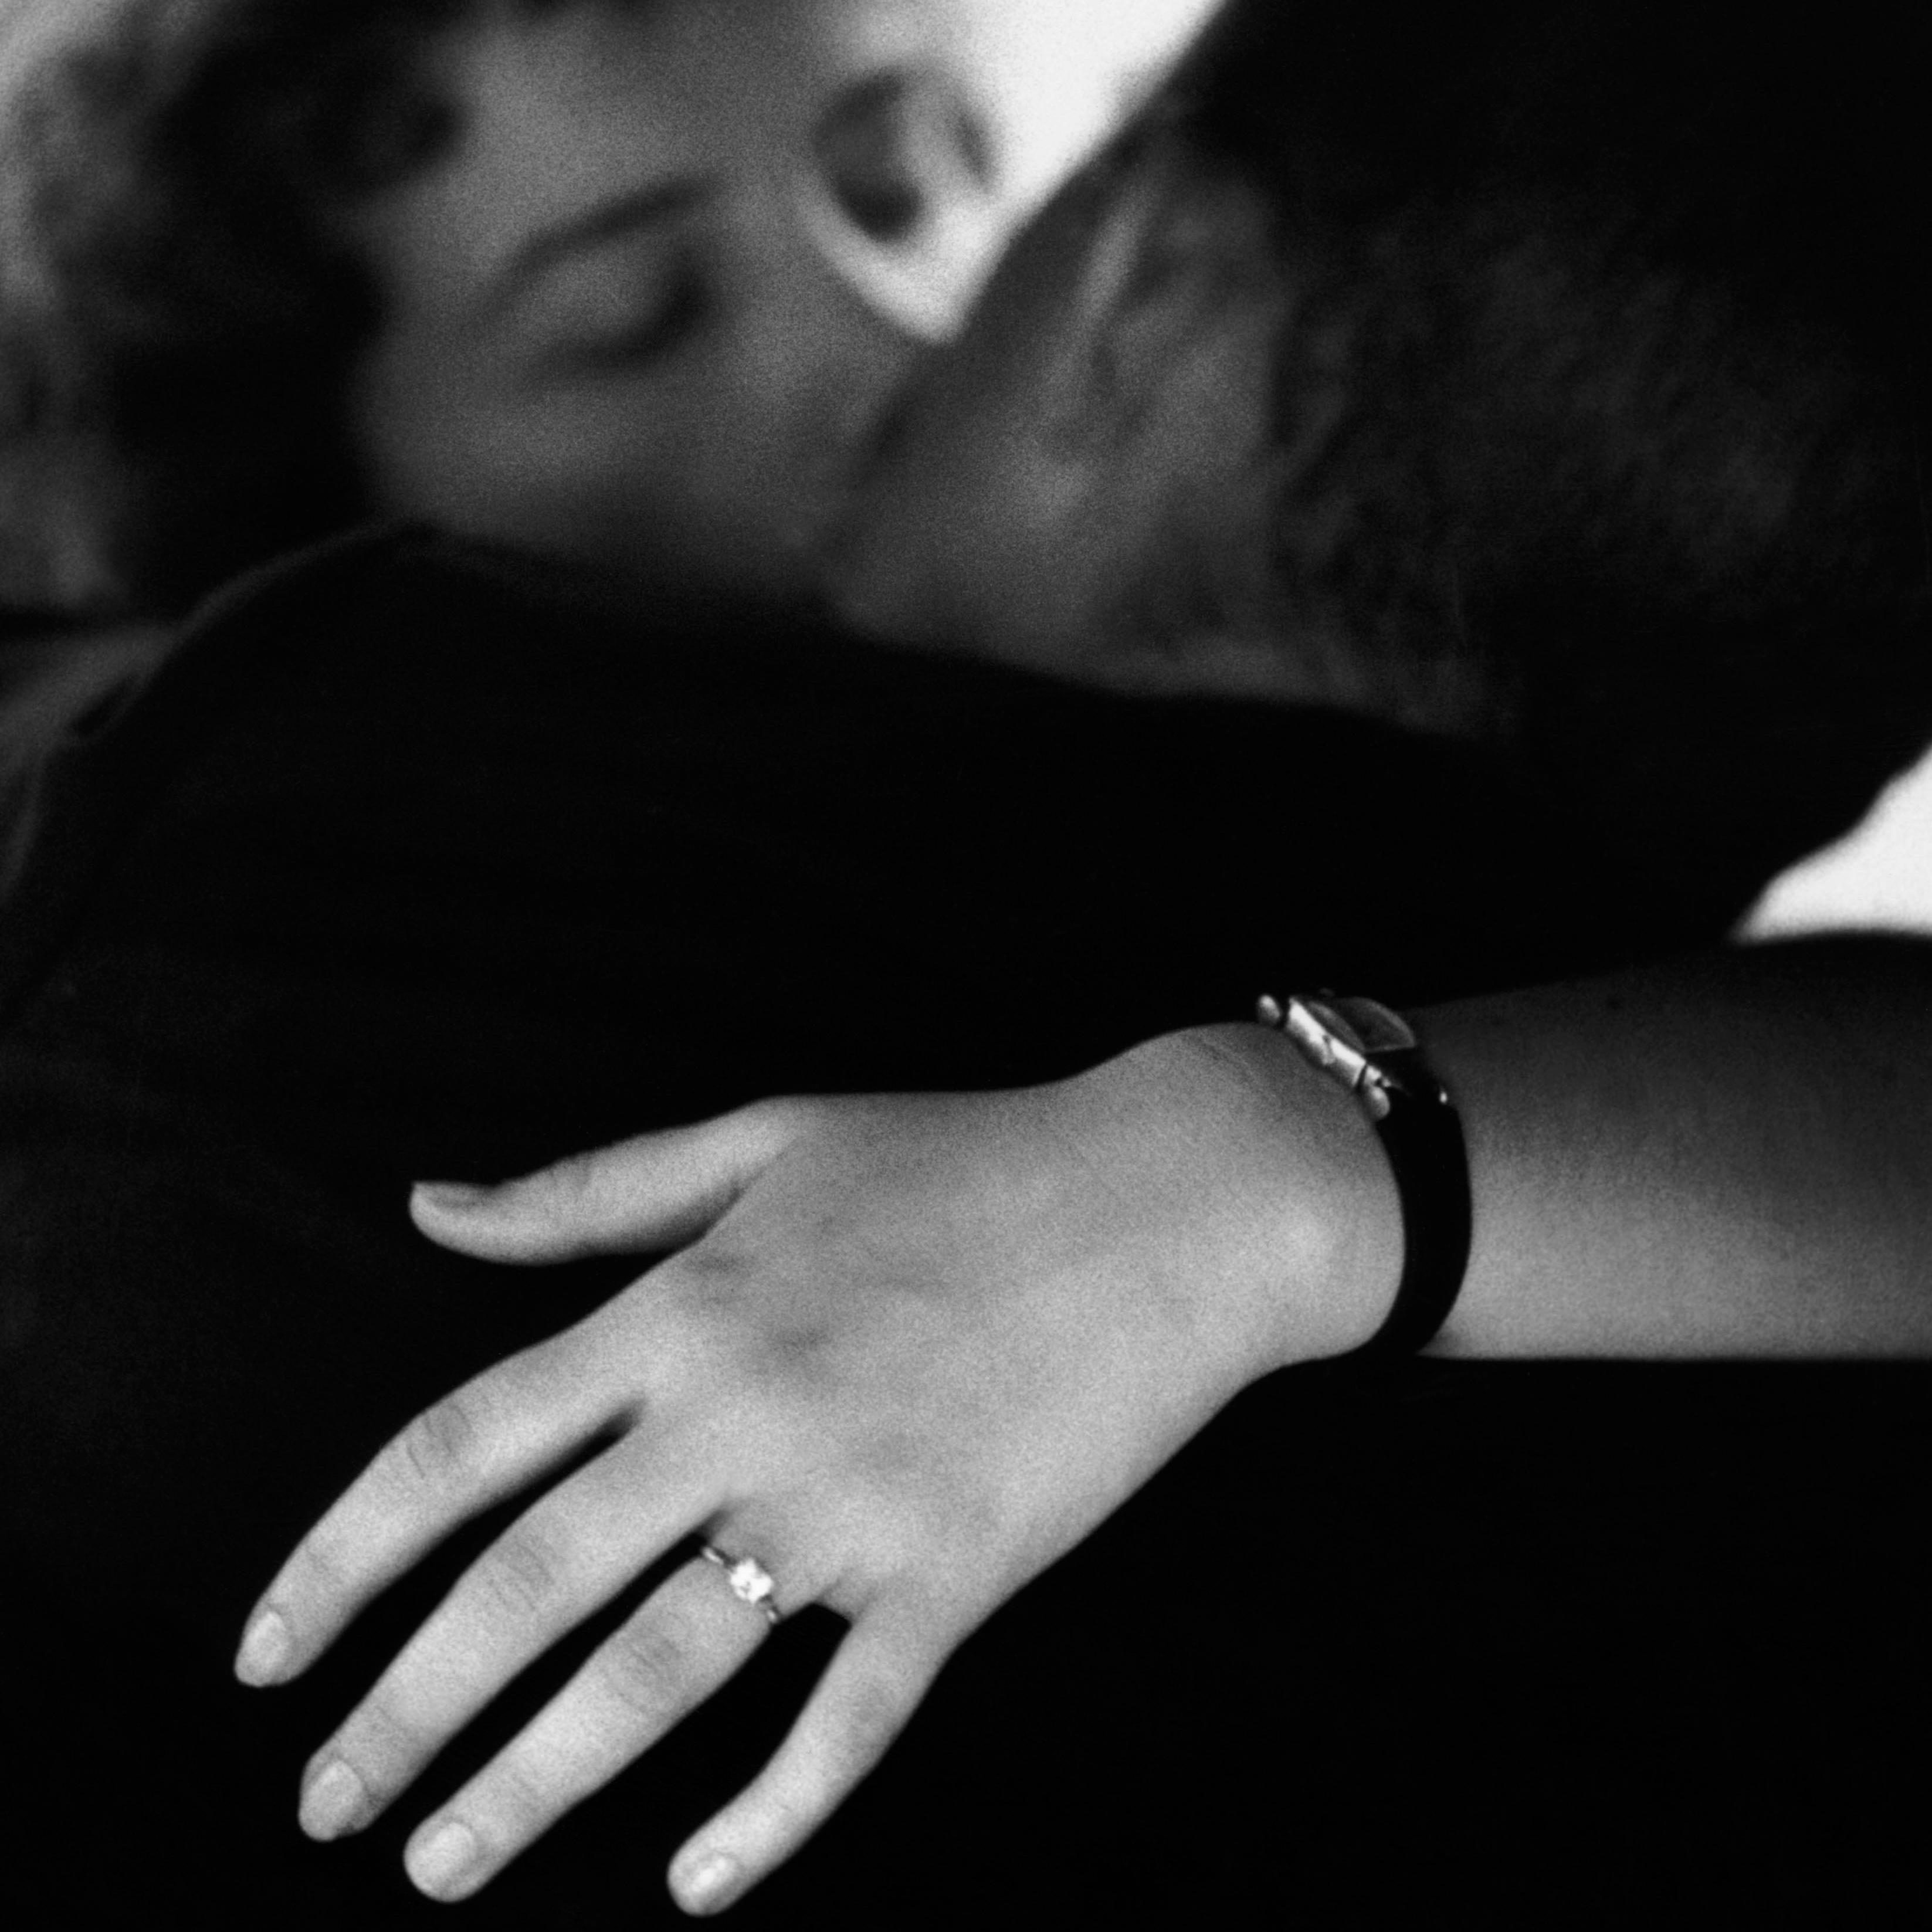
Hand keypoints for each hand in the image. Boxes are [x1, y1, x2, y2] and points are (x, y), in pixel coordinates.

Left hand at [233, 1025, 1395, 1913]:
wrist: (1165, 1198)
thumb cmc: (959, 1157)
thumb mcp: (758, 1141)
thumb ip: (582, 1192)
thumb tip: (421, 1207)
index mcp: (681, 1309)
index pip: (459, 1450)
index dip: (340, 1557)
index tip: (263, 1654)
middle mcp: (740, 1414)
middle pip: (527, 1588)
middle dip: (403, 1714)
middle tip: (321, 1806)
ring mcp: (849, 1505)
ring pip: (655, 1678)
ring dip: (534, 1787)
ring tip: (442, 1869)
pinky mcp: (956, 1574)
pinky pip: (845, 1724)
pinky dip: (768, 1817)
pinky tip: (694, 1885)